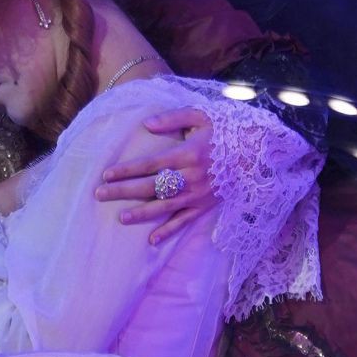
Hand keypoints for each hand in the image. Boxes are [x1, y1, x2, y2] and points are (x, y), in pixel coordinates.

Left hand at [95, 107, 213, 245]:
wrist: (256, 151)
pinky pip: (184, 221)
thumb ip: (173, 118)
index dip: (127, 170)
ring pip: (165, 207)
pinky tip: (152, 240)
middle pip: (151, 187)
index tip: (106, 174)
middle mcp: (190, 177)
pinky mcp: (205, 205)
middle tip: (100, 195)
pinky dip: (168, 231)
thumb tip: (146, 125)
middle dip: (124, 191)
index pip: (150, 164)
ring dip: (142, 213)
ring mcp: (198, 194)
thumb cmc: (225, 130)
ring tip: (121, 217)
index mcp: (187, 154)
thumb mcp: (200, 116)